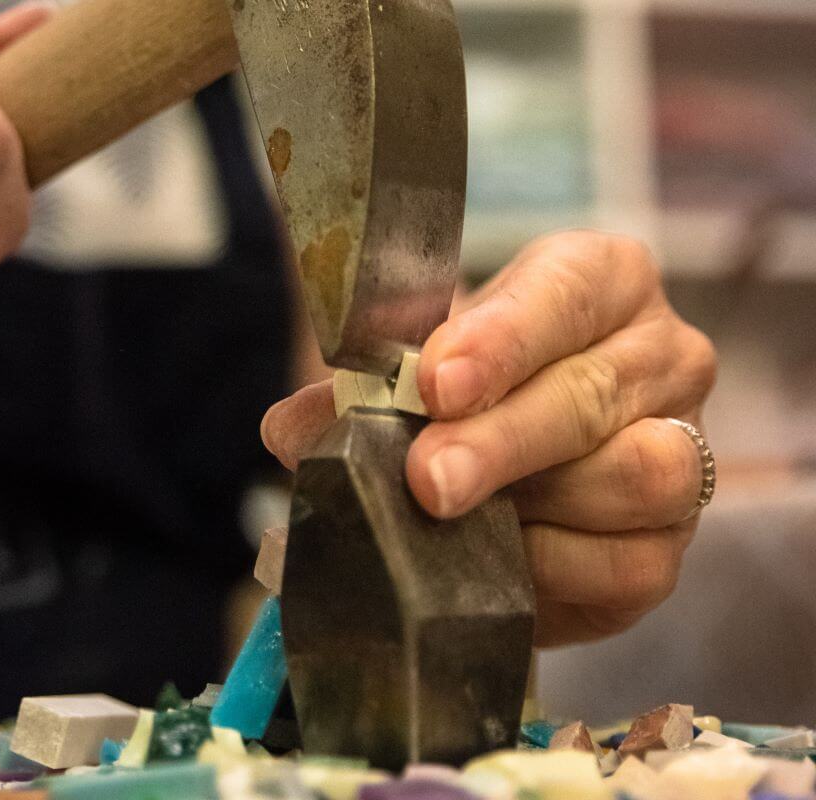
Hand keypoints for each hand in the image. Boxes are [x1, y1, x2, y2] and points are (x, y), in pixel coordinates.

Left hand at [261, 231, 716, 646]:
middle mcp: (662, 358)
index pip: (567, 292)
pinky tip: (497, 561)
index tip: (436, 382)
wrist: (506, 466)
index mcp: (603, 282)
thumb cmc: (466, 391)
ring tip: (451, 520)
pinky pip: (626, 567)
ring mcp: (681, 453)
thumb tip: (291, 429)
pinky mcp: (662, 550)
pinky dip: (552, 570)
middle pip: (592, 394)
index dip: (502, 339)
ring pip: (632, 477)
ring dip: (529, 506)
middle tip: (427, 477)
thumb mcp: (416, 365)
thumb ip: (362, 387)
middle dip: (500, 439)